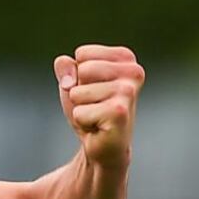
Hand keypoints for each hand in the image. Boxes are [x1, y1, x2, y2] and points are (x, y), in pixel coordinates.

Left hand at [54, 45, 143, 169]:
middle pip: (82, 70)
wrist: (104, 145)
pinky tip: (98, 127)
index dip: (78, 74)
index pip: (82, 54)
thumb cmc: (91, 109)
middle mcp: (134, 72)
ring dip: (80, 108)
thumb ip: (65, 67)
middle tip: (95, 105)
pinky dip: (82, 121)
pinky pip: (79, 112)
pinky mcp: (119, 113)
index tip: (94, 90)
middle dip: (79, 91)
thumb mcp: (74, 82)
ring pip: (77, 92)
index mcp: (125, 58)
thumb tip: (65, 68)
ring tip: (96, 116)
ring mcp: (128, 92)